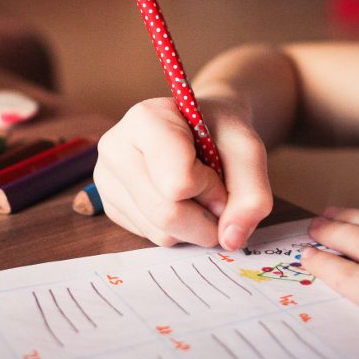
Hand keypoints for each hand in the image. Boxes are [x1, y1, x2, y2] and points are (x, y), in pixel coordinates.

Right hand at [94, 97, 271, 248]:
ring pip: (160, 232)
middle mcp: (115, 148)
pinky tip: (178, 200)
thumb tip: (231, 239)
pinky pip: (150, 237)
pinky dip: (177, 229)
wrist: (200, 127)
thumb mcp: (248, 150)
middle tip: (216, 195)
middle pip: (166, 214)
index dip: (211, 188)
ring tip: (196, 193)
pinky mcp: (110, 205)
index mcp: (144, 119)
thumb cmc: (220, 132)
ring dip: (194, 226)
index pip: (178, 182)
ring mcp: (106, 179)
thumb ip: (252, 193)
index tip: (217, 170)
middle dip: (206, 217)